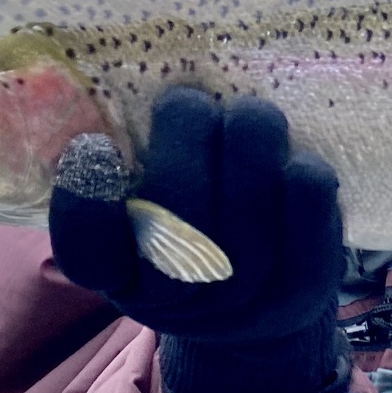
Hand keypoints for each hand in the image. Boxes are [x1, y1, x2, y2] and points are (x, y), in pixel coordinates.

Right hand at [50, 89, 346, 392]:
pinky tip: (298, 161)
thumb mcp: (141, 202)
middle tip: (186, 102)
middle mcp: (172, 299)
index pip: (87, 252)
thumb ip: (128, 160)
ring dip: (248, 161)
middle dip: (182, 154)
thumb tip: (118, 88)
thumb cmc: (188, 227)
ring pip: (244, 238)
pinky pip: (306, 250)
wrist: (256, 303)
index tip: (95, 144)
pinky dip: (304, 200)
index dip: (85, 204)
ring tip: (248, 112)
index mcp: (117, 272)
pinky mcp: (297, 296)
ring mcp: (237, 303)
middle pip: (172, 234)